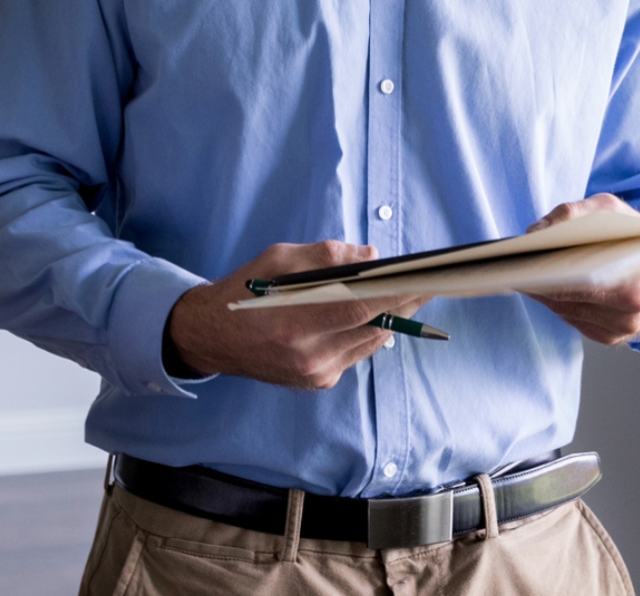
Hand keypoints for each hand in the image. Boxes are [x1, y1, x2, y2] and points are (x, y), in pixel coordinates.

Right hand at [165, 240, 427, 389]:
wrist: (212, 337)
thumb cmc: (246, 290)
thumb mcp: (280, 259)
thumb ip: (326, 257)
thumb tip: (371, 256)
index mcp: (295, 322)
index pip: (361, 307)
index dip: (397, 293)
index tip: (424, 278)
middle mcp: (308, 355)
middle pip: (373, 328)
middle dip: (404, 303)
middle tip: (428, 283)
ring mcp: (315, 374)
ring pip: (369, 343)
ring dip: (390, 318)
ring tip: (408, 293)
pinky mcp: (317, 382)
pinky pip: (355, 353)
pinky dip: (367, 332)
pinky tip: (372, 314)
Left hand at [524, 195, 639, 345]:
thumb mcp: (613, 210)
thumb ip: (574, 212)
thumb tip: (534, 231)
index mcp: (633, 287)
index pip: (574, 284)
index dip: (542, 273)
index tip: (519, 261)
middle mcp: (628, 317)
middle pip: (565, 300)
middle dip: (538, 281)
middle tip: (514, 265)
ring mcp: (619, 332)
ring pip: (565, 312)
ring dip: (545, 292)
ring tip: (527, 271)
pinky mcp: (611, 338)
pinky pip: (574, 319)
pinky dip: (560, 302)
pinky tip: (550, 286)